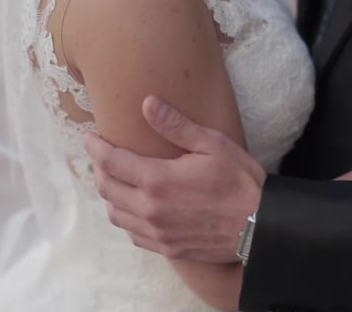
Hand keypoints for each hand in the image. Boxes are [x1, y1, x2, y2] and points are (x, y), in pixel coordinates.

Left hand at [85, 96, 266, 262]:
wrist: (261, 227)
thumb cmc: (240, 182)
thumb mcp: (212, 145)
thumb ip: (176, 125)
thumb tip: (147, 103)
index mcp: (158, 180)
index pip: (111, 162)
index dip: (95, 147)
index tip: (90, 137)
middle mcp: (151, 209)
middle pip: (107, 189)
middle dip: (98, 169)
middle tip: (101, 156)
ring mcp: (157, 233)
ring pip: (116, 215)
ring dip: (109, 195)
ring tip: (113, 181)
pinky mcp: (167, 248)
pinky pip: (133, 234)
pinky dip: (125, 218)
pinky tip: (133, 208)